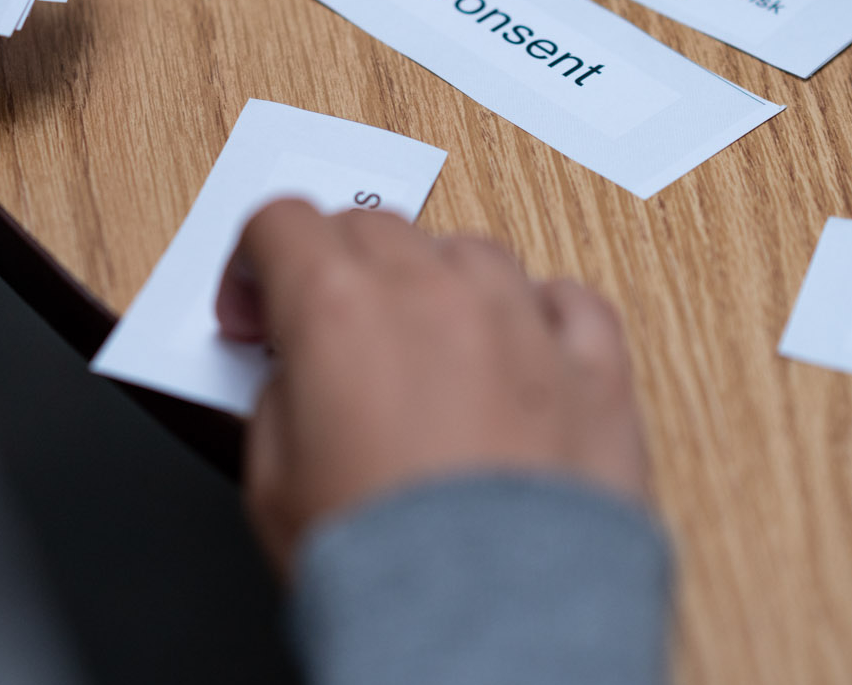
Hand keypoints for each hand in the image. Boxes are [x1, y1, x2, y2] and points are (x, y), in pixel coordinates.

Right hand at [216, 200, 649, 572]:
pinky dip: (537, 314)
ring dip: (436, 284)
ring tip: (426, 354)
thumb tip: (299, 374)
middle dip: (337, 268)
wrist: (488, 630)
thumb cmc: (383, 567)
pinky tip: (517, 356)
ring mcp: (523, 322)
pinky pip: (567, 300)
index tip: (256, 311)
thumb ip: (279, 396)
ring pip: (470, 252)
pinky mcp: (596, 369)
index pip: (282, 221)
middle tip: (327, 337)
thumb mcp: (270, 481)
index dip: (255, 262)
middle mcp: (434, 293)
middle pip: (373, 227)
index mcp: (337, 307)